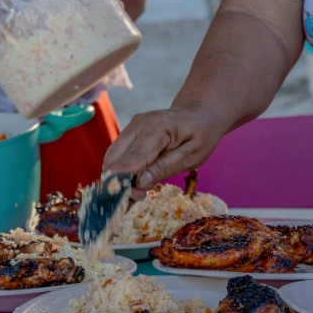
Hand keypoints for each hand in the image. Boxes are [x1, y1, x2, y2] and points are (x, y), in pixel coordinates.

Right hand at [102, 106, 230, 189]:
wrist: (198, 113)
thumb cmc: (201, 134)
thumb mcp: (192, 155)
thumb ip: (165, 167)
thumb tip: (140, 182)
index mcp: (158, 128)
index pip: (134, 157)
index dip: (125, 180)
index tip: (126, 199)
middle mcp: (138, 124)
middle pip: (115, 158)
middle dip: (120, 182)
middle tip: (139, 196)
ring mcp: (131, 126)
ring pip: (112, 157)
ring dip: (119, 177)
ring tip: (141, 189)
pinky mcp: (129, 132)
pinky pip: (117, 154)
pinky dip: (122, 170)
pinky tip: (138, 179)